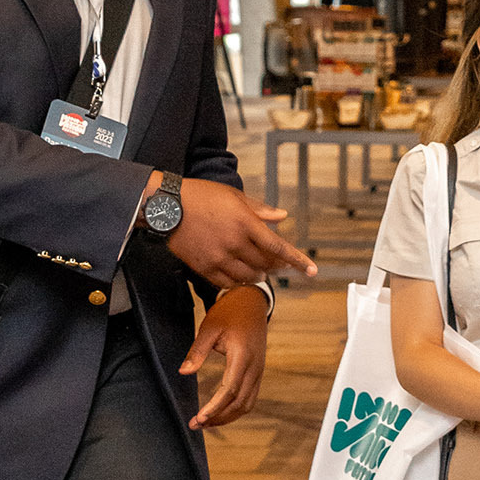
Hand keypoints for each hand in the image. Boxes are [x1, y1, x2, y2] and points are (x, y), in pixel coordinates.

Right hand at [165, 176, 316, 286]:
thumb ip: (261, 209)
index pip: (278, 247)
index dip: (297, 260)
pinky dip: (237, 282)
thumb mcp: (235, 196)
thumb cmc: (202, 196)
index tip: (311, 271)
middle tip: (279, 265)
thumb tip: (282, 216)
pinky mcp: (204, 267)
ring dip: (259, 275)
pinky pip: (227, 283)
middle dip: (276, 266)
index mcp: (245, 223)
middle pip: (265, 263)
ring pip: (248, 276)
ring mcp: (219, 257)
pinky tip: (240, 276)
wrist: (168, 206)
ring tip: (261, 271)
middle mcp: (234, 242)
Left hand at [180, 285, 267, 428]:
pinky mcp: (258, 371)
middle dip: (218, 417)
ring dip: (228, 416)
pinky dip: (236, 408)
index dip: (214, 407)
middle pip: (239, 402)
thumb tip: (183, 372)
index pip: (229, 390)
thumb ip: (197, 351)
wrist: (251, 302)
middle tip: (195, 425)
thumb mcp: (209, 328)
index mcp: (242, 356)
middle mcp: (255, 366)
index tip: (198, 418)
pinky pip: (250, 397)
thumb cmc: (229, 313)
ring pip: (247, 403)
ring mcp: (259, 370)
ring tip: (206, 422)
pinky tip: (220, 411)